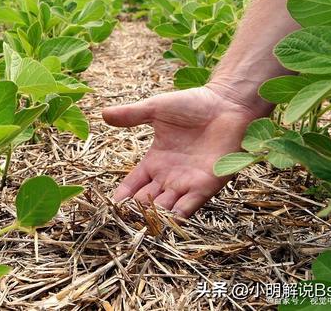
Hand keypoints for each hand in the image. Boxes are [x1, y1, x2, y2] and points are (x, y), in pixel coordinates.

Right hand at [102, 86, 262, 217]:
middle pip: (147, 201)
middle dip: (136, 212)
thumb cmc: (193, 103)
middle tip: (123, 222)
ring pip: (166, 208)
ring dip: (155, 218)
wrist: (227, 104)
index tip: (110, 207)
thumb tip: (103, 114)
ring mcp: (187, 183)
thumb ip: (131, 115)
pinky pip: (190, 207)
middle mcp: (169, 176)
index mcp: (155, 161)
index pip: (133, 185)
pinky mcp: (207, 185)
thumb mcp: (156, 108)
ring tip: (140, 226)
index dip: (122, 197)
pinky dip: (178, 217)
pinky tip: (166, 223)